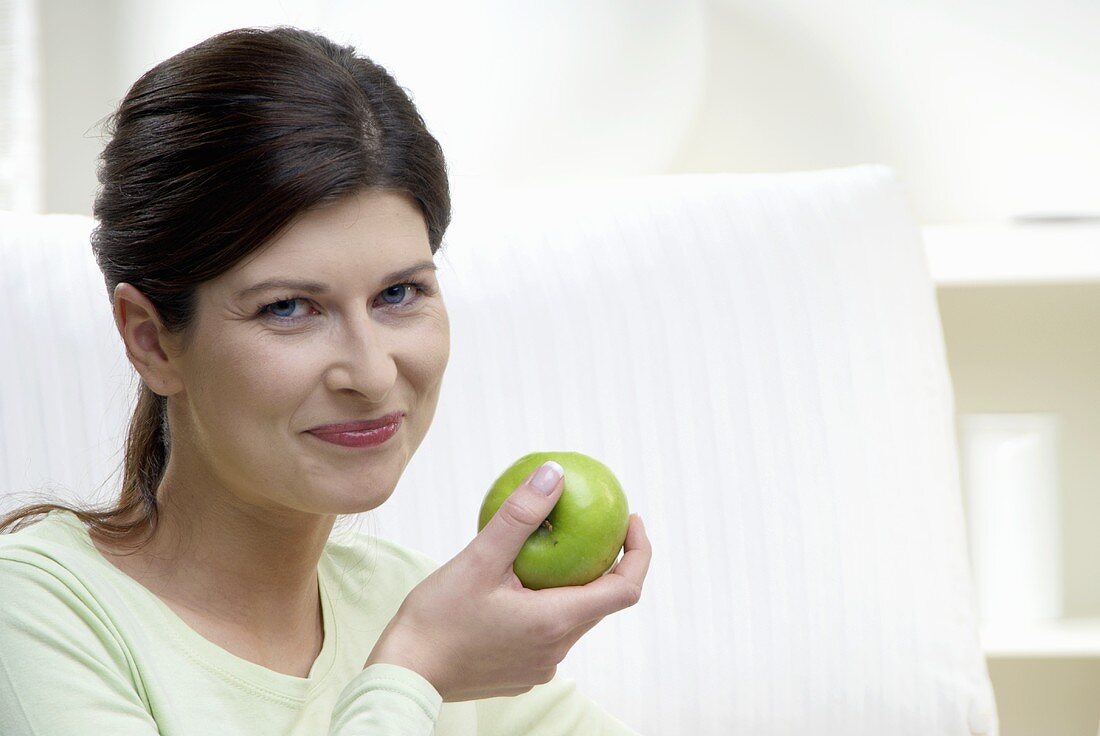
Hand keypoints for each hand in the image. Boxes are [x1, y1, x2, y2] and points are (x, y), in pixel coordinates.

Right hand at [363, 464, 651, 701]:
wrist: (404, 675)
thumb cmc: (436, 618)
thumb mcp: (478, 559)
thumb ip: (520, 516)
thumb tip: (555, 474)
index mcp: (556, 622)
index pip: (626, 589)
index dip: (639, 553)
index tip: (631, 520)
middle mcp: (556, 650)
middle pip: (601, 602)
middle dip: (606, 561)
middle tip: (594, 524)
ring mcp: (540, 665)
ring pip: (573, 617)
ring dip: (572, 583)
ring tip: (551, 547)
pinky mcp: (521, 672)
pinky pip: (548, 632)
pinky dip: (547, 603)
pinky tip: (519, 582)